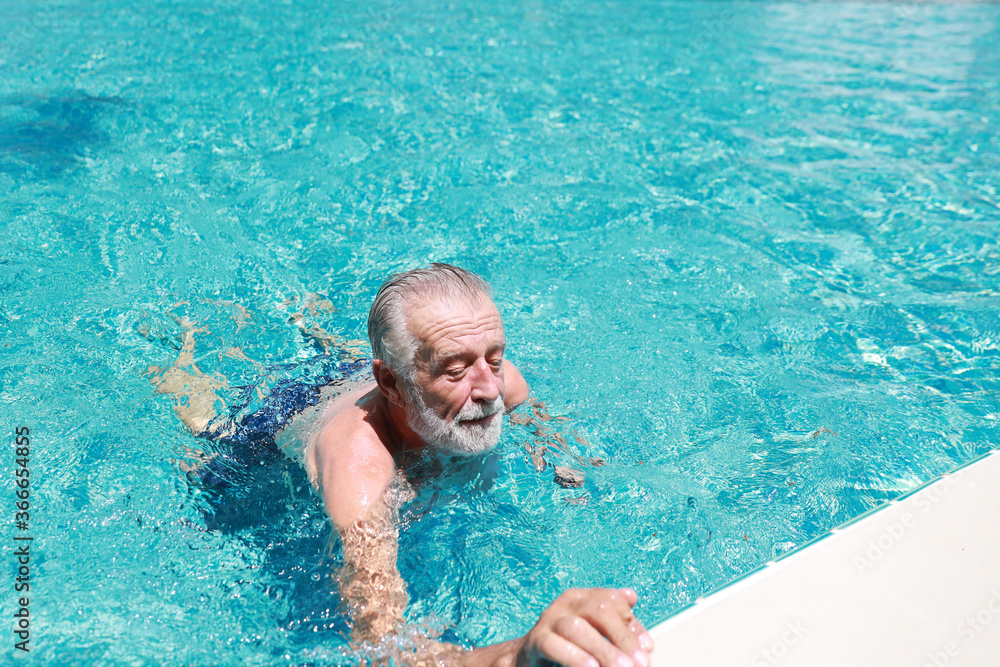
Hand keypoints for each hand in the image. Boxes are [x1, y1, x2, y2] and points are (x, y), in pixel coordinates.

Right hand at [515, 588, 653, 666]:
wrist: (532, 658)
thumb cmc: (569, 644)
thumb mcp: (595, 631)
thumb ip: (614, 620)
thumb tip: (633, 597)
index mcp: (581, 597)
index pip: (612, 600)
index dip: (632, 623)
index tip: (647, 648)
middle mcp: (565, 603)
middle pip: (598, 610)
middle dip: (622, 637)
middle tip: (639, 663)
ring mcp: (549, 620)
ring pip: (577, 628)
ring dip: (602, 649)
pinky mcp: (536, 640)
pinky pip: (554, 645)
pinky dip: (574, 657)